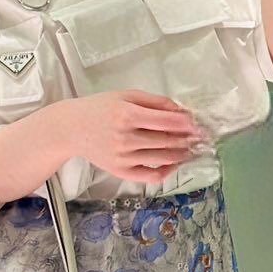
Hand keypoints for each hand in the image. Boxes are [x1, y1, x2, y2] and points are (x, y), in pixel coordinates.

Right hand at [62, 91, 212, 183]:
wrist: (71, 129)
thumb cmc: (100, 108)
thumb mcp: (126, 95)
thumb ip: (155, 102)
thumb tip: (181, 110)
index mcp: (127, 115)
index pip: (166, 121)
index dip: (187, 123)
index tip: (198, 124)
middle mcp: (126, 138)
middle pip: (167, 141)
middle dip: (188, 139)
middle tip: (201, 137)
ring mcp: (123, 157)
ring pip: (162, 158)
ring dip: (182, 154)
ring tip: (193, 149)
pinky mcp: (120, 171)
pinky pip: (150, 176)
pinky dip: (166, 171)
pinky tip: (175, 163)